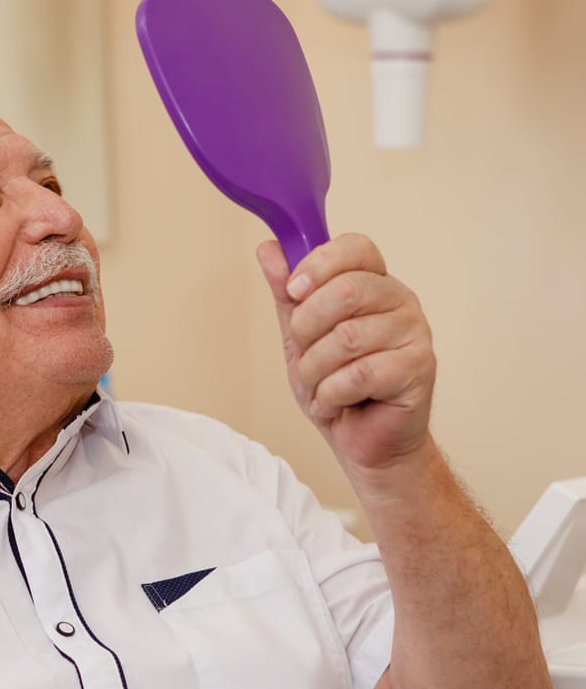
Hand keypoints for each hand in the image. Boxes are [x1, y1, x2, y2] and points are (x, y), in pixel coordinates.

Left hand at [256, 233, 435, 472]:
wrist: (364, 442)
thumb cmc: (337, 387)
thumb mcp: (301, 337)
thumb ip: (288, 295)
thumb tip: (268, 250)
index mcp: (375, 284)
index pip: (356, 247)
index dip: (318, 266)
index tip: (293, 292)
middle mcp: (400, 301)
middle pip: (346, 290)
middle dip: (306, 328)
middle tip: (305, 354)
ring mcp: (415, 334)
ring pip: (347, 337)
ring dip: (316, 369)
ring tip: (319, 385)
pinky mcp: (419, 370)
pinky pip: (360, 373)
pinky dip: (332, 394)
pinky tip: (334, 402)